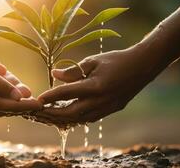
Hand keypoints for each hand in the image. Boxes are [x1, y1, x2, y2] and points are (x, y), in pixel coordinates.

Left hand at [34, 44, 162, 126]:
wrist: (142, 66)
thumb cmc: (116, 60)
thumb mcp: (93, 61)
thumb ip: (73, 70)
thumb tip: (54, 75)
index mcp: (95, 86)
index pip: (66, 94)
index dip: (50, 97)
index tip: (37, 99)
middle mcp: (100, 101)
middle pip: (70, 113)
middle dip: (52, 114)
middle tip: (38, 112)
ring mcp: (107, 108)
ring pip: (79, 119)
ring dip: (62, 119)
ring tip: (48, 116)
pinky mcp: (111, 111)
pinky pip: (89, 119)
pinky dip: (75, 119)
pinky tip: (66, 116)